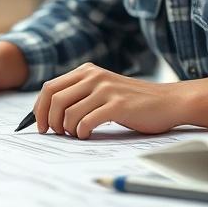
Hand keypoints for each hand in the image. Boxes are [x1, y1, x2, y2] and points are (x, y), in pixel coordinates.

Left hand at [33, 62, 180, 138]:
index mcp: (87, 71)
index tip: (40, 125)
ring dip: (67, 130)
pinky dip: (82, 132)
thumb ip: (80, 94)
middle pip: (54, 99)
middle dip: (49, 121)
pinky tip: (87, 135)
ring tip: (76, 135)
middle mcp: (94, 76)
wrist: (168, 101)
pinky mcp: (117, 105)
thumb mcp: (103, 89)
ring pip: (68, 113)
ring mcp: (106, 90)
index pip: (50, 87)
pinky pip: (87, 122)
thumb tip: (49, 113)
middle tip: (55, 134)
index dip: (39, 108)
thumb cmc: (133, 101)